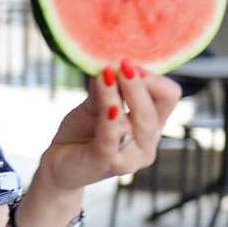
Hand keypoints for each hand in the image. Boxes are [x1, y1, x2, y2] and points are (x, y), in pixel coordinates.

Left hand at [40, 59, 181, 191]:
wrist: (59, 163)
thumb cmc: (81, 133)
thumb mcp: (94, 105)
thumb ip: (104, 88)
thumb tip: (111, 63)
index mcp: (150, 124)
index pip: (168, 96)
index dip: (153, 78)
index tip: (129, 63)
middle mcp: (148, 142)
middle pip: (157, 106)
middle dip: (139, 82)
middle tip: (122, 63)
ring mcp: (132, 156)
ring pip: (140, 120)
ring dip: (123, 93)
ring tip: (106, 74)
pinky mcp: (110, 163)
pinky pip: (113, 134)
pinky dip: (110, 115)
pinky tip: (108, 104)